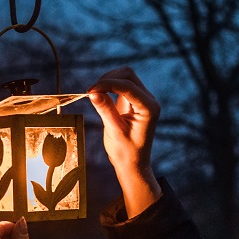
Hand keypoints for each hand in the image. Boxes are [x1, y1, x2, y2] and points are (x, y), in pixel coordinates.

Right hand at [88, 66, 162, 217]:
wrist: (133, 163)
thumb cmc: (126, 152)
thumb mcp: (114, 131)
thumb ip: (105, 109)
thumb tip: (93, 92)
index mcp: (149, 108)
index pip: (127, 86)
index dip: (107, 84)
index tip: (89, 91)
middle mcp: (149, 100)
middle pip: (128, 75)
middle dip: (108, 79)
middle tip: (91, 92)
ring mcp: (142, 99)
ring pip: (125, 77)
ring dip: (108, 81)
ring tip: (94, 94)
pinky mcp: (134, 101)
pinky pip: (121, 86)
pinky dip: (109, 87)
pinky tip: (99, 96)